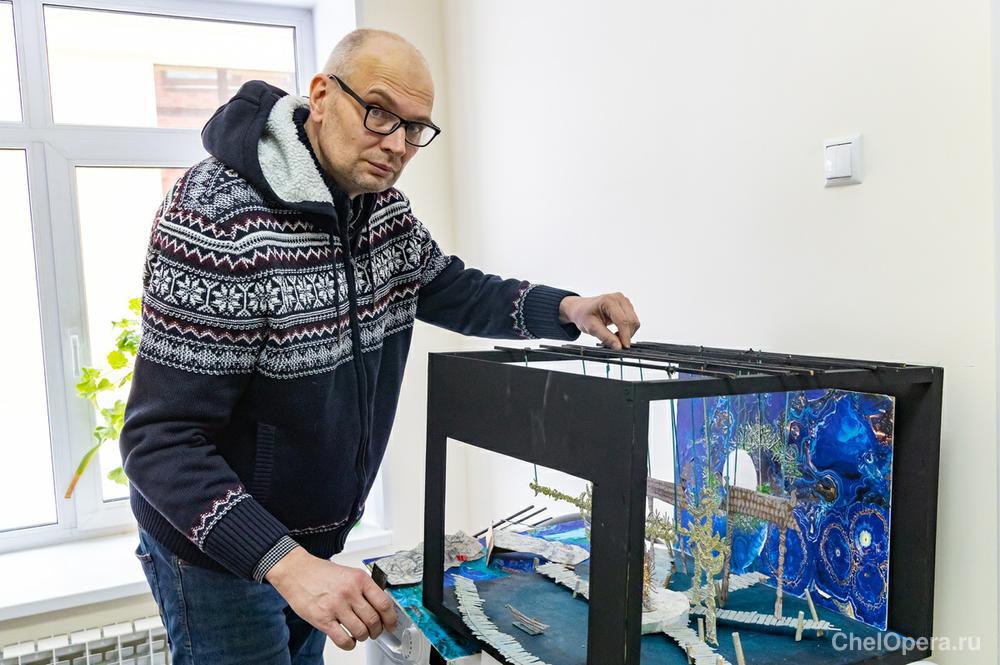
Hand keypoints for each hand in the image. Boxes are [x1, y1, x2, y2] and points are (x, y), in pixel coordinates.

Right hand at [266, 547, 396, 649]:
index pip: (384, 603)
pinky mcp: (322, 619)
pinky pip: (343, 639)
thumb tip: (380, 606)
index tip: (391, 624)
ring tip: (359, 634)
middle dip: (377, 630)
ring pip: (360, 631)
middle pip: (374, 620)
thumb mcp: (349, 573)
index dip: (391, 618)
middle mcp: (349, 592)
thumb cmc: (321, 573)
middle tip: (375, 632)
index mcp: (359, 579)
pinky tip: (348, 640)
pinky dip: (349, 644)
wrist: (296, 571)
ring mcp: (336, 606)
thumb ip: (364, 588)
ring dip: (363, 637)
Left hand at [559, 293, 639, 349]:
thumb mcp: (591, 328)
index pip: (622, 320)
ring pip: (634, 321)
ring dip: (628, 333)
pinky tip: (617, 332)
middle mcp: (619, 298)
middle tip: (617, 344)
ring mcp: (624, 301)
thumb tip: (618, 347)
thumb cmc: (583, 315)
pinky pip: (633, 320)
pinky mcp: (626, 306)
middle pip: (631, 321)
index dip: (625, 336)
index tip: (624, 347)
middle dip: (627, 335)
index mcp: (608, 301)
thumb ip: (605, 337)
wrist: (581, 309)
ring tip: (614, 337)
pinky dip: (627, 329)